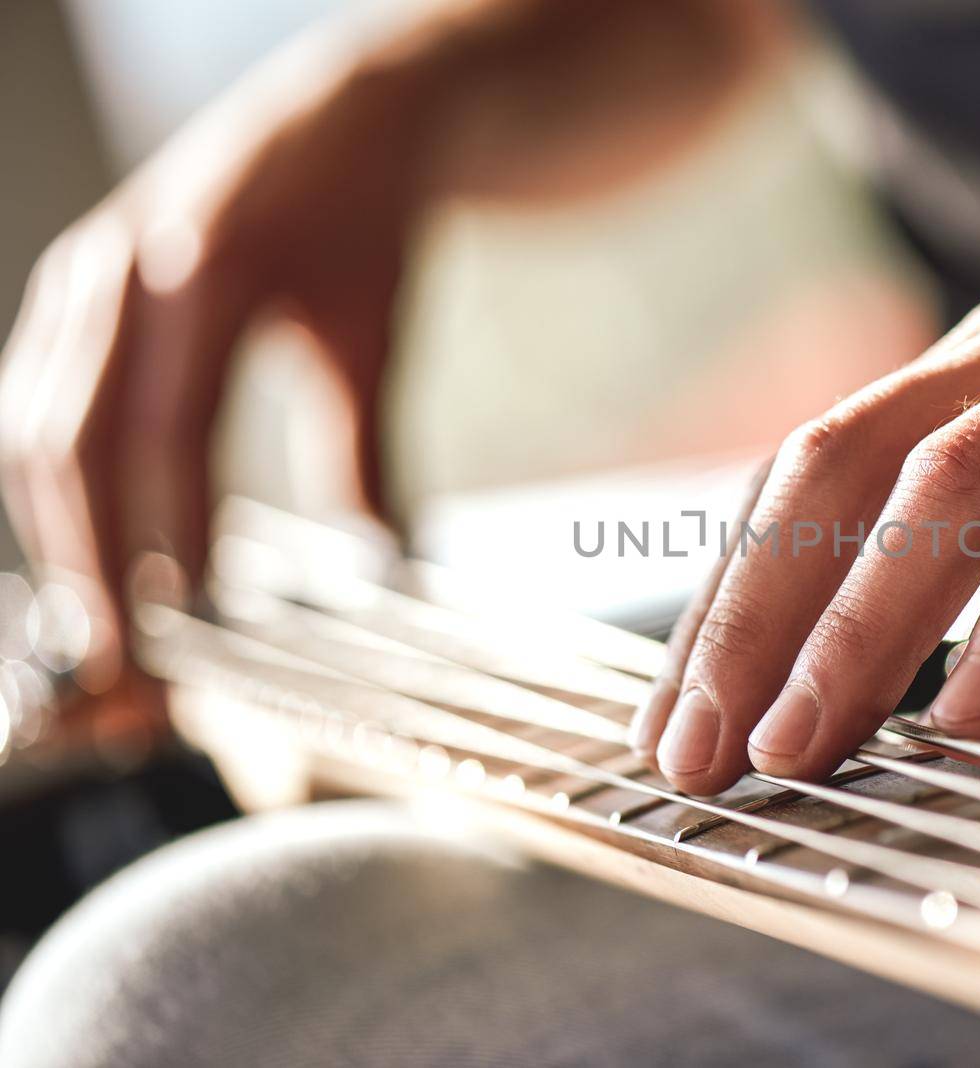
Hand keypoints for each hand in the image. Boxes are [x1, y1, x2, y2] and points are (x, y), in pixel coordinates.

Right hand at [0, 0, 781, 705]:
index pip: (167, 433)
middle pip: (73, 443)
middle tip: (128, 673)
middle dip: (91, 568)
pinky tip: (88, 558)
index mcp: (207, 269)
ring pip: (34, 432)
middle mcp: (121, 270)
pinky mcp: (73, 295)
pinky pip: (36, 405)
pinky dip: (55, 495)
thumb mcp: (372, 331)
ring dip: (61, 544)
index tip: (188, 634)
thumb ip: (364, 450)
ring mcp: (83, 278)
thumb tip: (375, 571)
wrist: (340, 118)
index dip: (167, 540)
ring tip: (108, 641)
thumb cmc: (360, 221)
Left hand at [632, 272, 979, 792]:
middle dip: (752, 618)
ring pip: (950, 479)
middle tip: (702, 750)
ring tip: (802, 744)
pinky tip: (972, 717)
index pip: (818, 483)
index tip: (684, 723)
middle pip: (844, 467)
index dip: (734, 603)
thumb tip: (913, 775)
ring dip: (858, 624)